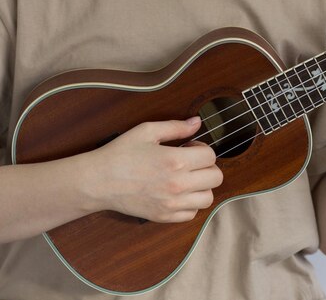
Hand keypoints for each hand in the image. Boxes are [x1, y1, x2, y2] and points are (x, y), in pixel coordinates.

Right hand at [86, 116, 222, 222]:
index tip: (189, 147)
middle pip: (215, 177)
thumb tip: (197, 122)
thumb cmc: (120, 154)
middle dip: (207, 167)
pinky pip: (192, 214)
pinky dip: (190, 204)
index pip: (211, 156)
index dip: (202, 148)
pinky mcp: (164, 217)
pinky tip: (178, 193)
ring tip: (187, 179)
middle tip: (191, 163)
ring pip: (208, 198)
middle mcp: (178, 184)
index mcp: (176, 160)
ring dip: (202, 187)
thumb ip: (176, 127)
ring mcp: (172, 203)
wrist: (97, 181)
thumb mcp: (147, 131)